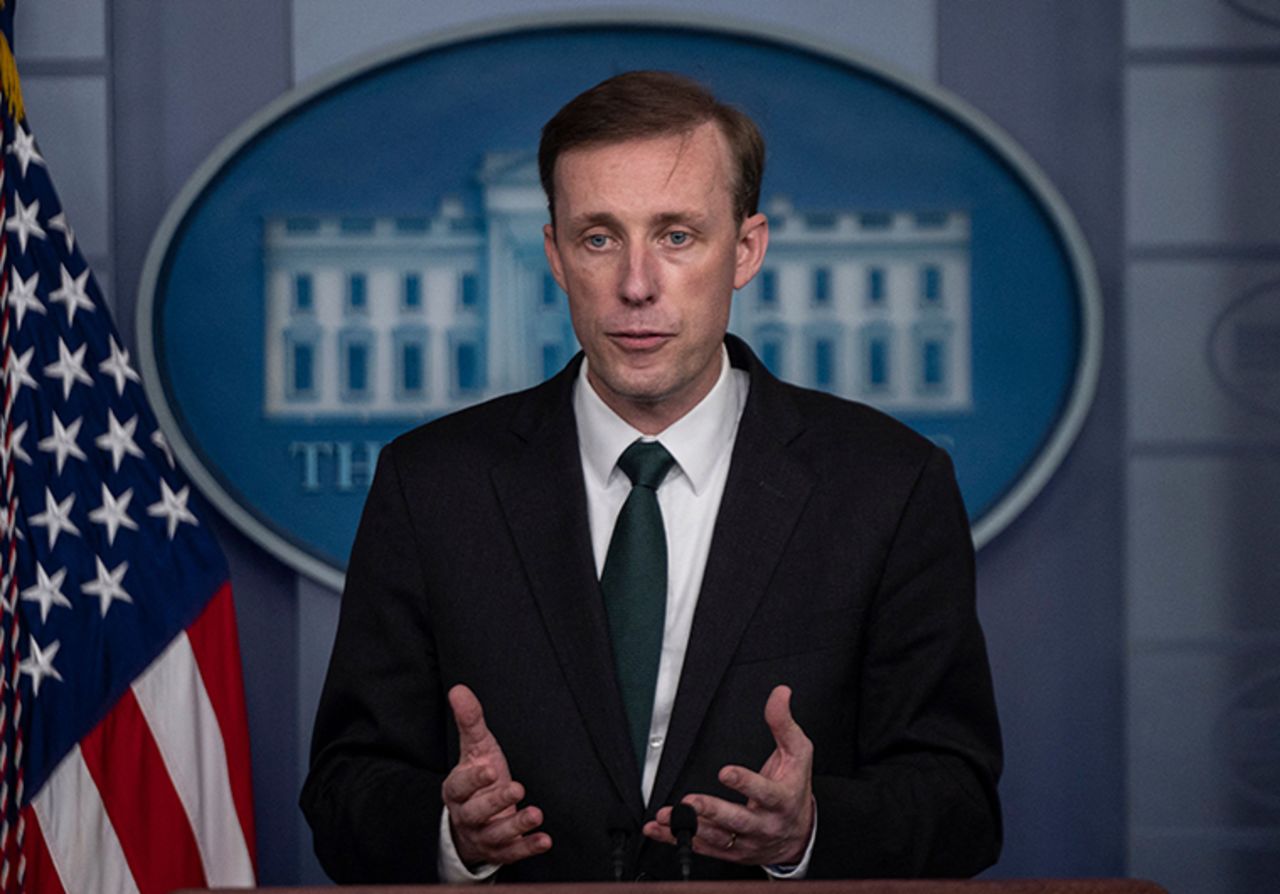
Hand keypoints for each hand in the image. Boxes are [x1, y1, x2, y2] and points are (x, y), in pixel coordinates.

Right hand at [442, 684, 551, 866]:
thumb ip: (469, 721)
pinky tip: (545, 840)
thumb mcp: (475, 748)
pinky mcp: (499, 851)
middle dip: (496, 802)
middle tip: (517, 788)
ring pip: (495, 835)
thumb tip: (459, 689)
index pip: (460, 786)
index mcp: (456, 790)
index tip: (490, 769)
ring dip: (516, 826)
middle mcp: (466, 815)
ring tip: (536, 814)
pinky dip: (528, 848)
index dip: (474, 779)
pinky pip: (512, 853)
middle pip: (476, 812)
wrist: (472, 821)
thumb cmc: (477, 778)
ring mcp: (482, 836)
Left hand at [643, 685, 813, 865]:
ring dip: (691, 826)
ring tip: (670, 815)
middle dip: (712, 811)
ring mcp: (746, 840)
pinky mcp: (731, 851)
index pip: (765, 793)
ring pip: (717, 838)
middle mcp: (763, 824)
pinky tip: (660, 829)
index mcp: (781, 800)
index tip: (726, 772)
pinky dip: (678, 839)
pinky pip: (703, 847)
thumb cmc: (793, 788)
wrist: (798, 833)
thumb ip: (784, 724)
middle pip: (737, 820)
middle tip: (691, 801)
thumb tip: (780, 694)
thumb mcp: (798, 753)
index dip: (746, 784)